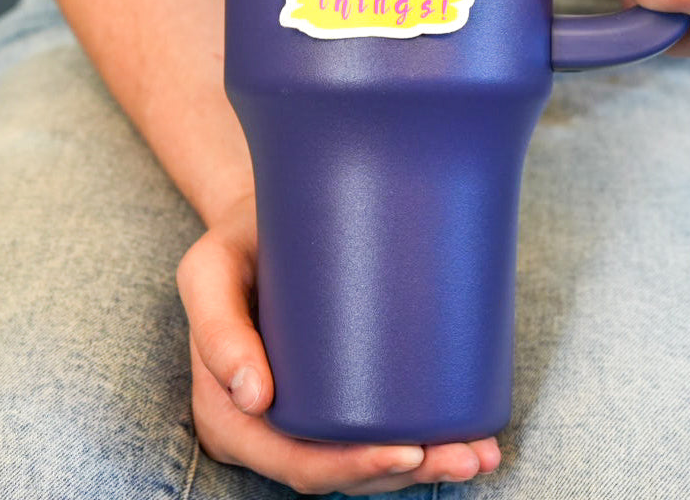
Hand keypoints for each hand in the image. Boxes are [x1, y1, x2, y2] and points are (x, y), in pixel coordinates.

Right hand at [176, 193, 500, 494]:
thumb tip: (254, 397)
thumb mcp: (208, 272)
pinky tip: (469, 438)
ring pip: (367, 459)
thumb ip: (216, 325)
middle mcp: (271, 425)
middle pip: (342, 470)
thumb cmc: (233, 243)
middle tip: (468, 454)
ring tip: (481, 452)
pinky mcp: (338, 386)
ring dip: (426, 467)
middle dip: (406, 473)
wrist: (259, 215)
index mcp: (232, 415)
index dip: (351, 470)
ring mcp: (308, 409)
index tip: (407, 452)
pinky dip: (423, 441)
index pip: (295, 463)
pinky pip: (376, 426)